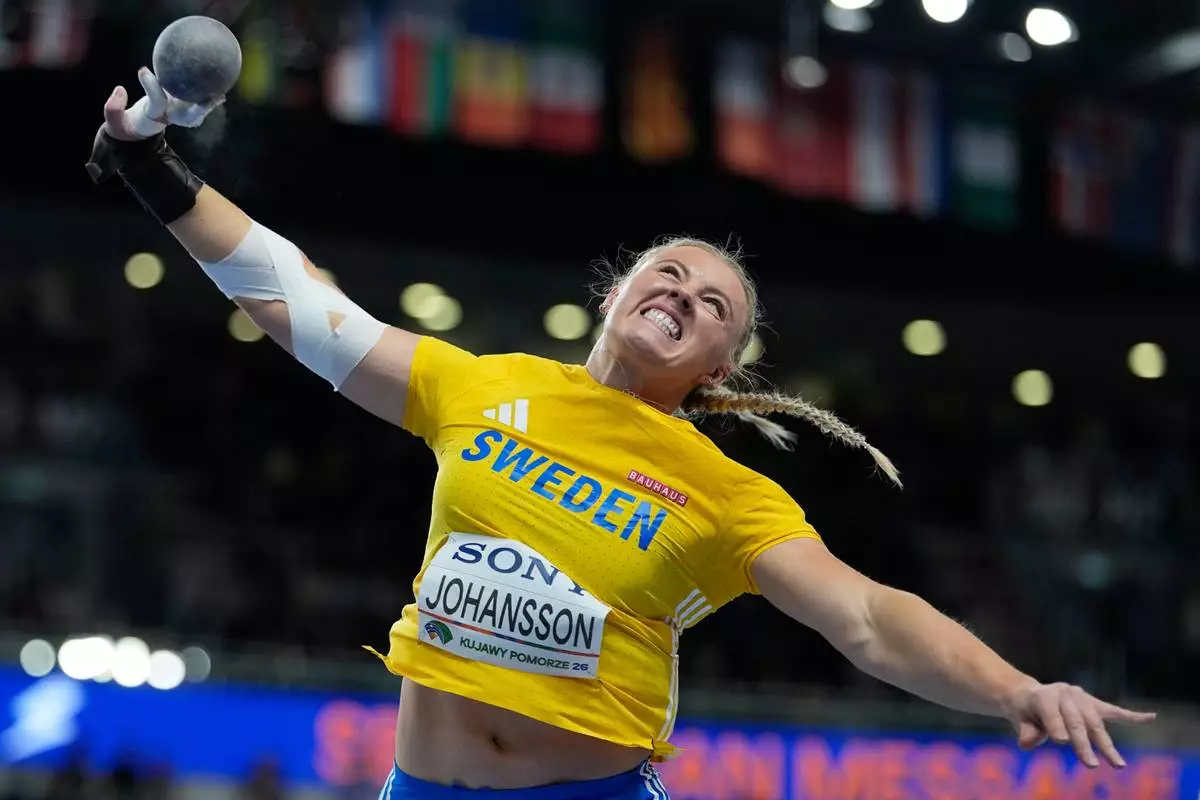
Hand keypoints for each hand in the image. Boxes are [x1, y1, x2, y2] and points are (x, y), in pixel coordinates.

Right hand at [103, 67, 223, 141]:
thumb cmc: (122, 125)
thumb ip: (113, 108)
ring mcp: (174, 113)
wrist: (133, 131)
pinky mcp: (177, 106)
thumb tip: (120, 90)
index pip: (156, 102)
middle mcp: (168, 116)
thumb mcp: (114, 120)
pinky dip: (203, 95)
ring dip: (207, 105)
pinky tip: (214, 85)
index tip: (143, 70)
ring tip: (220, 95)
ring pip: (195, 112)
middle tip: (210, 100)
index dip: (152, 87)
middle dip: (199, 110)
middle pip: (188, 117)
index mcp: (152, 116)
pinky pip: (192, 101)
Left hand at [1003, 680, 1155, 767]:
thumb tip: (1028, 743)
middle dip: (1084, 744)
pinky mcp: (1094, 704)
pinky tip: (1150, 717)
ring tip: (1118, 765)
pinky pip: (1114, 711)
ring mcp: (1081, 698)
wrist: (1029, 697)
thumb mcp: (1018, 719)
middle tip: (1091, 765)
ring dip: (1107, 745)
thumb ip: (1026, 731)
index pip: (1052, 712)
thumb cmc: (1025, 712)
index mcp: (1044, 695)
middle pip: (1077, 721)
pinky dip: (1133, 716)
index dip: (1055, 726)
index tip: (1060, 741)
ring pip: (1096, 723)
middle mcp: (1065, 693)